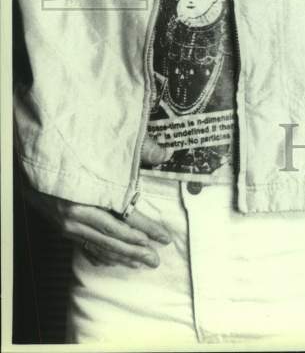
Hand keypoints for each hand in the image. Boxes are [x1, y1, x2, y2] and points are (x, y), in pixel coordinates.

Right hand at [22, 136, 173, 268]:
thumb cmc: (69, 151)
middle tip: (155, 259)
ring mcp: (68, 225)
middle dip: (136, 250)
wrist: (33, 158)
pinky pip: (86, 246)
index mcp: (89, 196)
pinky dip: (101, 255)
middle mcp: (77, 215)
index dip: (145, 228)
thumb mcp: (102, 148)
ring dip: (121, 256)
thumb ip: (137, 151)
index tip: (162, 237)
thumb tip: (164, 154)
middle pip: (112, 237)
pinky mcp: (64, 228)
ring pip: (99, 245)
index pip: (124, 217)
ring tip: (141, 263)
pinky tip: (114, 261)